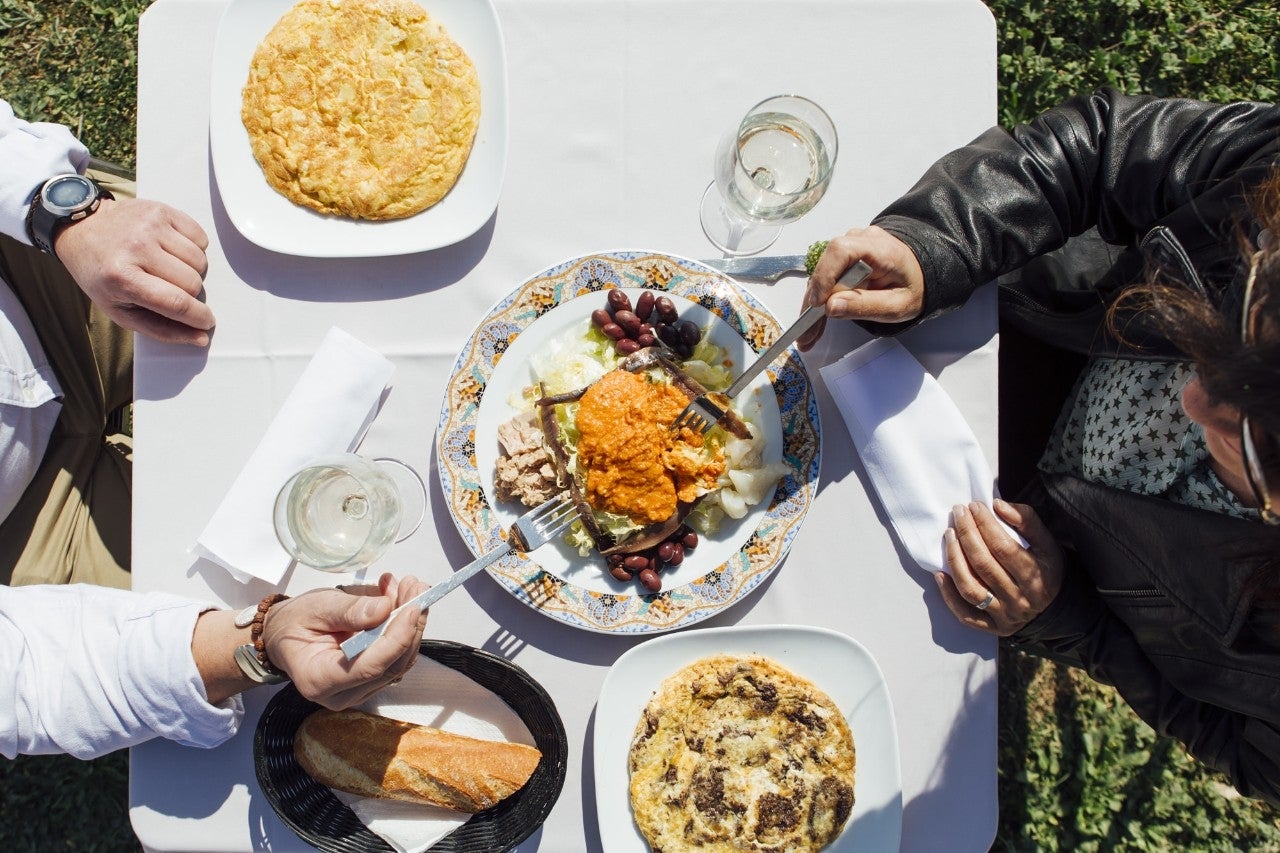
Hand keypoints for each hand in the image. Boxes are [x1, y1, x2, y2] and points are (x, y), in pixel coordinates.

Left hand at [53, 196, 214, 345]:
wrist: (81, 229)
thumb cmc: (101, 274)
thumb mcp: (120, 310)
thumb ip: (161, 329)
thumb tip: (200, 336)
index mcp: (121, 277)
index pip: (176, 302)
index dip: (198, 317)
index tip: (206, 322)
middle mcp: (137, 247)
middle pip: (192, 282)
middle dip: (189, 293)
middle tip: (171, 288)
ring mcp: (150, 225)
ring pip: (200, 261)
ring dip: (192, 270)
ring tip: (169, 268)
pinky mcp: (161, 210)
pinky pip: (200, 238)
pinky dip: (194, 249)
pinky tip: (173, 250)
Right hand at [262, 573, 428, 709]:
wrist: (285, 636)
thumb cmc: (295, 622)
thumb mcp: (316, 607)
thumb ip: (350, 610)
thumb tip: (386, 607)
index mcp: (319, 680)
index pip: (369, 667)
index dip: (396, 638)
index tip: (413, 608)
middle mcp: (341, 695)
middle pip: (391, 665)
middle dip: (410, 625)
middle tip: (416, 588)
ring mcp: (358, 692)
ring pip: (400, 662)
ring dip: (412, 624)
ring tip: (411, 588)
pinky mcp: (371, 682)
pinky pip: (397, 658)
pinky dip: (405, 628)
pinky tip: (403, 600)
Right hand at [797, 226, 924, 350]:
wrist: (922, 274)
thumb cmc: (913, 288)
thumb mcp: (897, 306)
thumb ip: (866, 305)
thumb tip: (830, 307)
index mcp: (879, 248)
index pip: (841, 251)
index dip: (825, 275)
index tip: (818, 304)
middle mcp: (860, 241)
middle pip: (825, 266)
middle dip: (813, 301)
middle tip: (805, 333)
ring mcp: (850, 248)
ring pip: (822, 275)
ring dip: (812, 306)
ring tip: (808, 336)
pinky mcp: (843, 260)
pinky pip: (826, 279)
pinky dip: (820, 303)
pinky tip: (813, 325)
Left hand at [935, 500, 1063, 635]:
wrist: (1055, 606)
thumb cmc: (1046, 567)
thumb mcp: (1047, 542)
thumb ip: (1027, 520)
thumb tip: (997, 505)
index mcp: (1037, 575)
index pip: (1004, 548)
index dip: (985, 525)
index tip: (973, 506)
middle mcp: (1020, 598)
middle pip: (984, 565)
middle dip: (967, 535)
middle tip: (957, 513)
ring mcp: (1005, 614)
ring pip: (971, 588)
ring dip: (954, 560)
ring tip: (948, 535)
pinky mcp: (993, 627)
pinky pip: (965, 615)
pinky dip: (949, 595)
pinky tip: (939, 574)